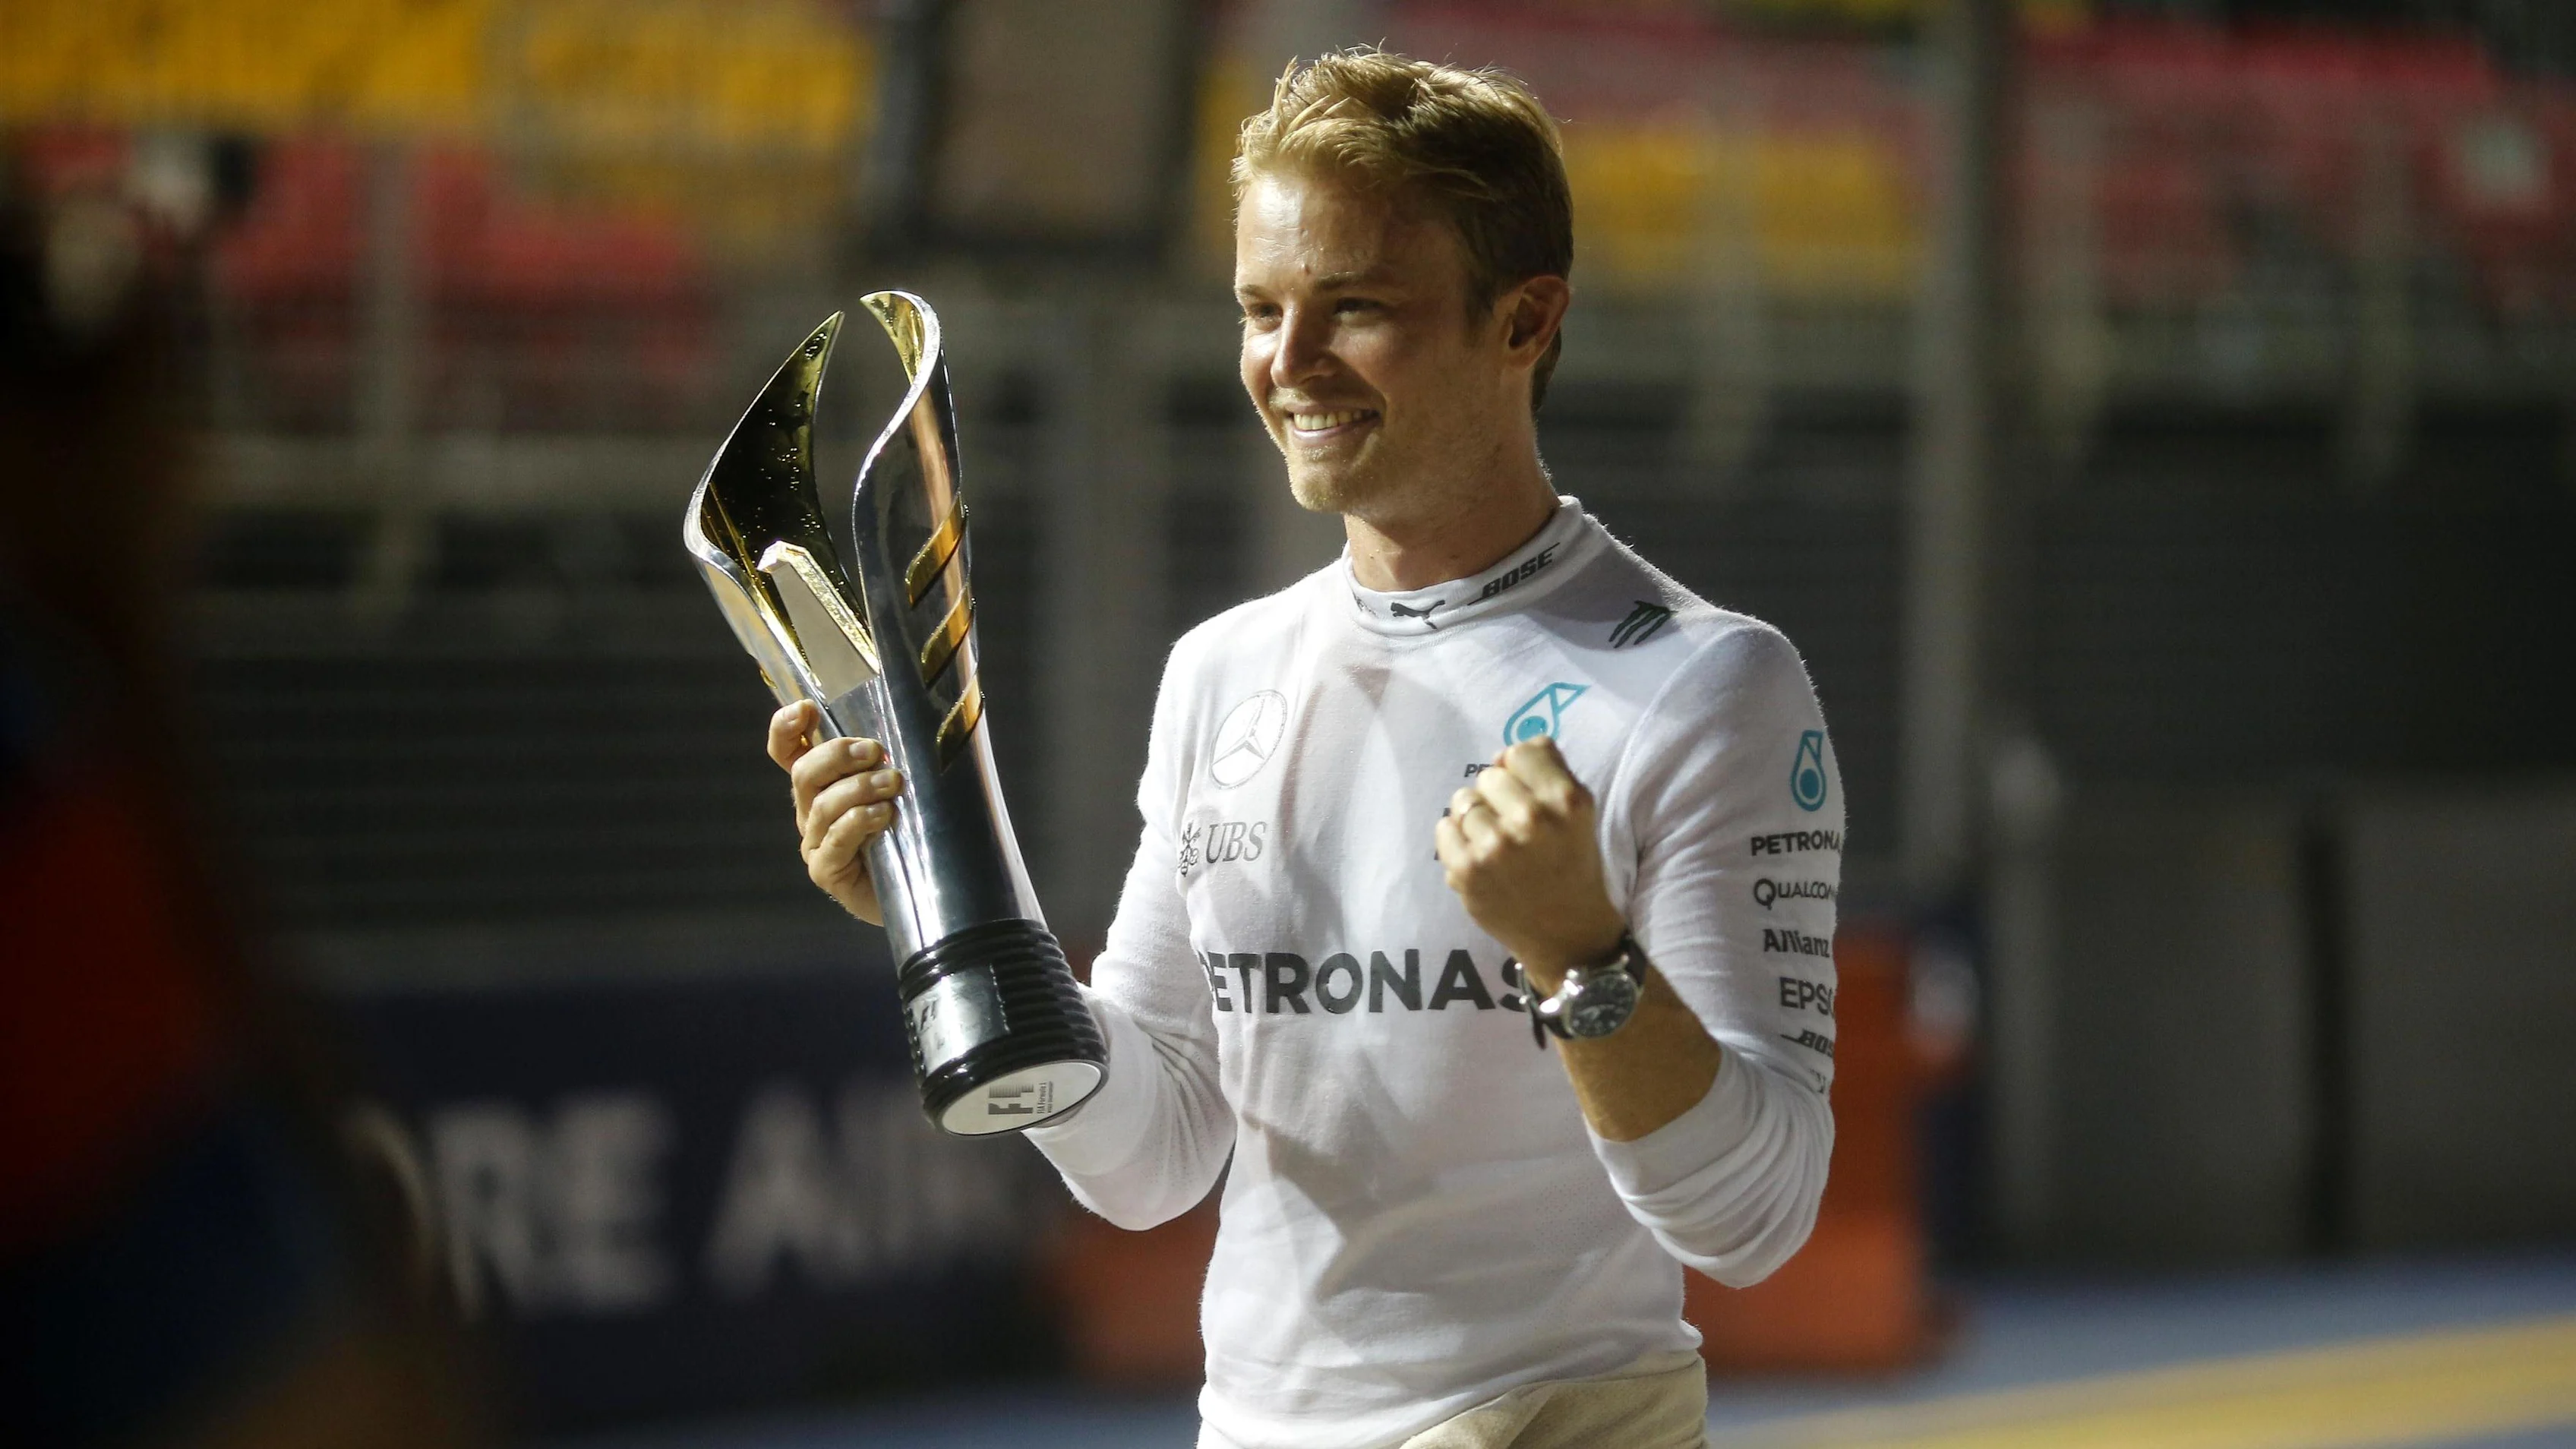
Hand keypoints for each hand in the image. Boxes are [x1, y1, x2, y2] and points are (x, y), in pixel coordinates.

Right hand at [766, 700, 901, 924]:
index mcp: (821, 784)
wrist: (921, 888)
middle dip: (838, 755)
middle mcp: (810, 810)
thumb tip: (910, 721)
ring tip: (893, 785)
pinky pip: (835, 839)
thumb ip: (889, 760)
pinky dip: (859, 821)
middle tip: (876, 752)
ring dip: (859, 788)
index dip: (785, 728)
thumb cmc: (910, 830)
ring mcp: (815, 842)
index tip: (806, 710)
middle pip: (804, 772)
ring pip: (823, 805)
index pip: (787, 751)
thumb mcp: (899, 786)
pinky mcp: (826, 870)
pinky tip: (883, 816)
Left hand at [1434, 738, 1625, 989]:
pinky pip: (1443, 829)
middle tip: (1513, 826)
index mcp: (1566, 800)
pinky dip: (1456, 841)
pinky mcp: (1467, 870)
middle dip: (1497, 796)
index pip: (1520, 752)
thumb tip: (1499, 754)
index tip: (1526, 794)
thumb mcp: (1579, 812)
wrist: (1567, 934)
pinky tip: (1479, 859)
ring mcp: (1495, 846)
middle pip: (1488, 775)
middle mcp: (1532, 819)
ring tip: (1495, 844)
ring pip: (1462, 800)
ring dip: (1474, 817)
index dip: (1519, 771)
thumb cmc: (1572, 865)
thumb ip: (1546, 771)